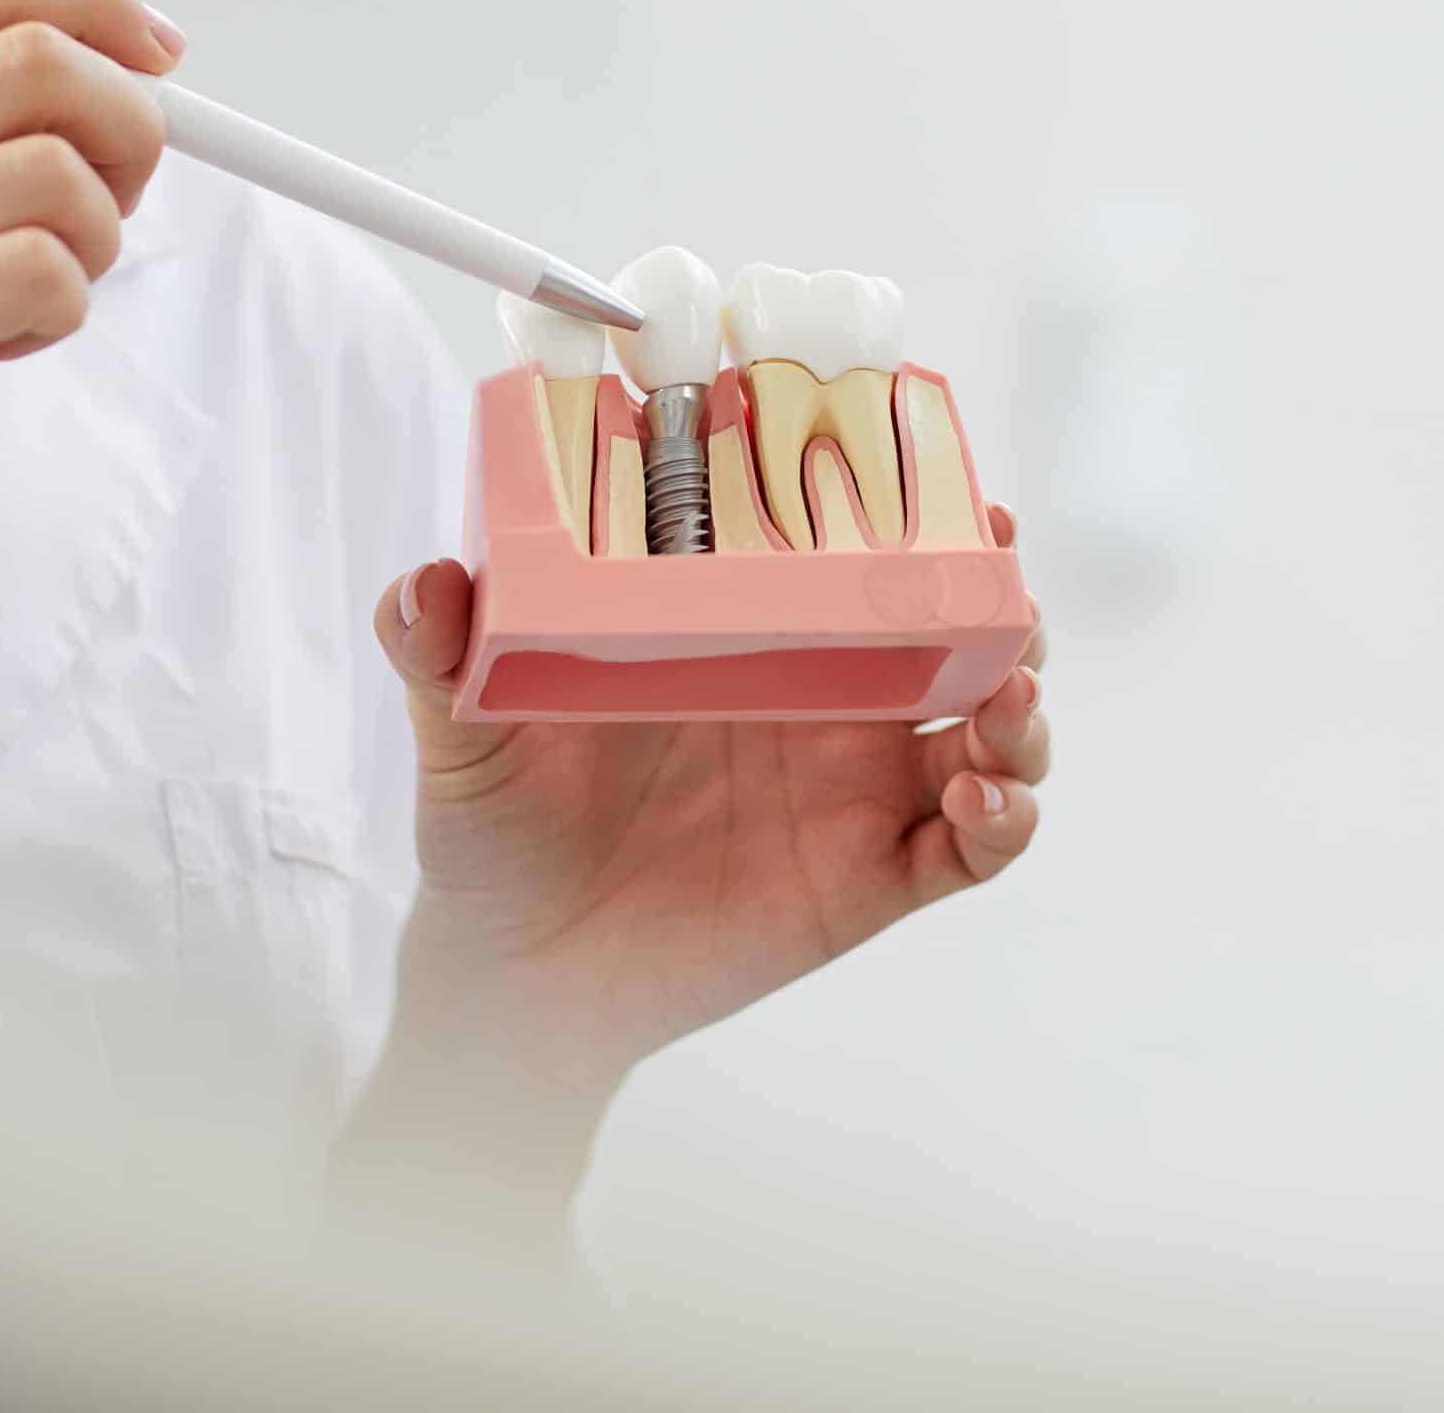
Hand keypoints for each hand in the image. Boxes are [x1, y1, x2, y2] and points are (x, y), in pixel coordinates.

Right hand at [0, 0, 181, 651]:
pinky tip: (5, 349)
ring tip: (36, 302)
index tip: (161, 53)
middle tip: (108, 214)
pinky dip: (65, 312)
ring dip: (94, 241)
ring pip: (56, 171)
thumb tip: (123, 78)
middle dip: (127, 128)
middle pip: (37, 59)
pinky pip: (44, 271)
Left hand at [370, 506, 1051, 1099]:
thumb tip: (421, 584)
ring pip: (991, 724)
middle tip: (1001, 574)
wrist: (514, 975)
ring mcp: (857, 785)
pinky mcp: (871, 876)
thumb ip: (440, 655)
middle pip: (953, 623)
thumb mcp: (464, 731)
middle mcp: (823, 695)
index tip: (940, 468)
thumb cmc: (496, 830)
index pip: (852, 547)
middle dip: (999, 594)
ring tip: (1005, 699)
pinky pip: (972, 844)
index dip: (913, 503)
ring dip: (1022, 702)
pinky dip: (1005, 814)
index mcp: (748, 631)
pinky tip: (981, 796)